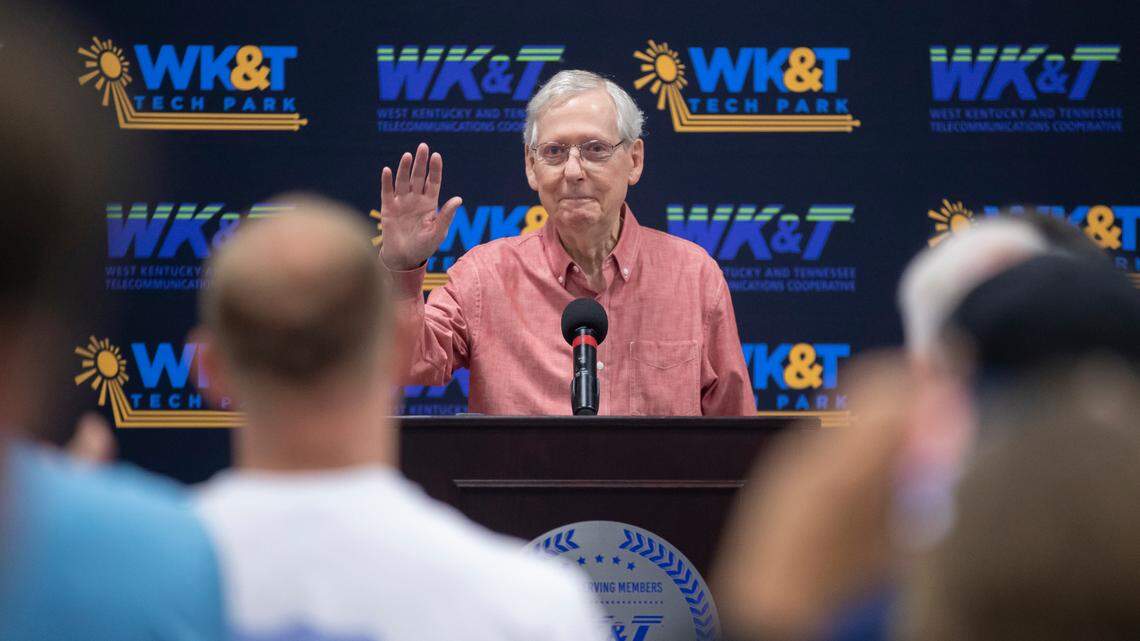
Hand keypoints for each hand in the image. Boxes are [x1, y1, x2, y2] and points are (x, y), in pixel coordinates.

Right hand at [378, 142, 462, 269]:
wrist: (404, 259)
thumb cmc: (424, 247)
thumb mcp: (438, 232)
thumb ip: (446, 215)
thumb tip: (458, 199)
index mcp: (430, 204)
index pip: (433, 182)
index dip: (435, 169)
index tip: (436, 156)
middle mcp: (415, 199)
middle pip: (418, 177)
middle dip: (421, 162)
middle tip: (423, 146)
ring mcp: (401, 202)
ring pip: (403, 181)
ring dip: (405, 168)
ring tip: (408, 156)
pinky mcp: (388, 208)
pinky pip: (387, 192)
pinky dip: (386, 181)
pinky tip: (387, 170)